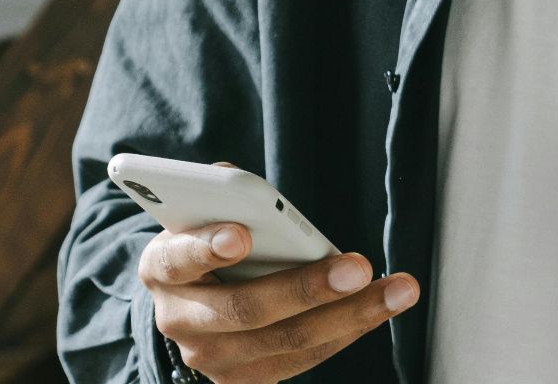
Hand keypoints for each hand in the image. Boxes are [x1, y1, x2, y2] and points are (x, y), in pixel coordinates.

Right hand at [140, 223, 418, 383]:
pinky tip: (380, 308)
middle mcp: (179, 319)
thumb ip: (224, 196)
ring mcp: (211, 358)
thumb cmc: (209, 241)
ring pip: (286, 342)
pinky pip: (303, 360)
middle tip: (358, 266)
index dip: (206, 246)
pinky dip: (346, 332)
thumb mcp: (203, 212)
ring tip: (396, 290)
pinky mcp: (243, 381)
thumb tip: (248, 194)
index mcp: (161, 268)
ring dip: (349, 316)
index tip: (241, 234)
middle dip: (307, 288)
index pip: (178, 258)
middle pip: (246, 310)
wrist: (194, 300)